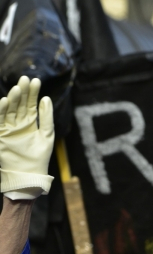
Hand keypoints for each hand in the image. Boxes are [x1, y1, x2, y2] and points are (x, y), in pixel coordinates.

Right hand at [0, 76, 53, 198]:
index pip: (30, 103)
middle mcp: (18, 123)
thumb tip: (46, 98)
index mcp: (30, 122)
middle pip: (19, 104)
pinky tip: (5, 102)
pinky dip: (1, 111)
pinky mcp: (1, 135)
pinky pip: (0, 121)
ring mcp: (9, 128)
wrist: (29, 175)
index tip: (35, 80)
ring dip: (12, 99)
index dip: (32, 92)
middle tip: (25, 79)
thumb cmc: (40, 158)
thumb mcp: (47, 136)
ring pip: (9, 110)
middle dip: (22, 92)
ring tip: (17, 89)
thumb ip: (47, 118)